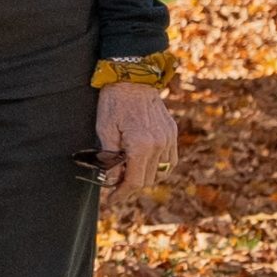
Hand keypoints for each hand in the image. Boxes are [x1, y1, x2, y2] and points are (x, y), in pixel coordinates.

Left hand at [94, 83, 178, 210]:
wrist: (133, 77)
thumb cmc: (114, 102)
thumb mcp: (105, 129)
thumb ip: (109, 158)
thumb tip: (110, 180)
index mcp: (142, 145)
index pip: (135, 181)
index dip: (122, 193)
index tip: (112, 199)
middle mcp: (159, 145)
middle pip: (148, 179)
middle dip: (131, 186)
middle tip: (115, 186)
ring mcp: (169, 139)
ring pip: (161, 172)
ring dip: (145, 177)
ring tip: (128, 174)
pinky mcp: (172, 133)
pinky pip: (170, 160)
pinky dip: (158, 167)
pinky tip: (144, 164)